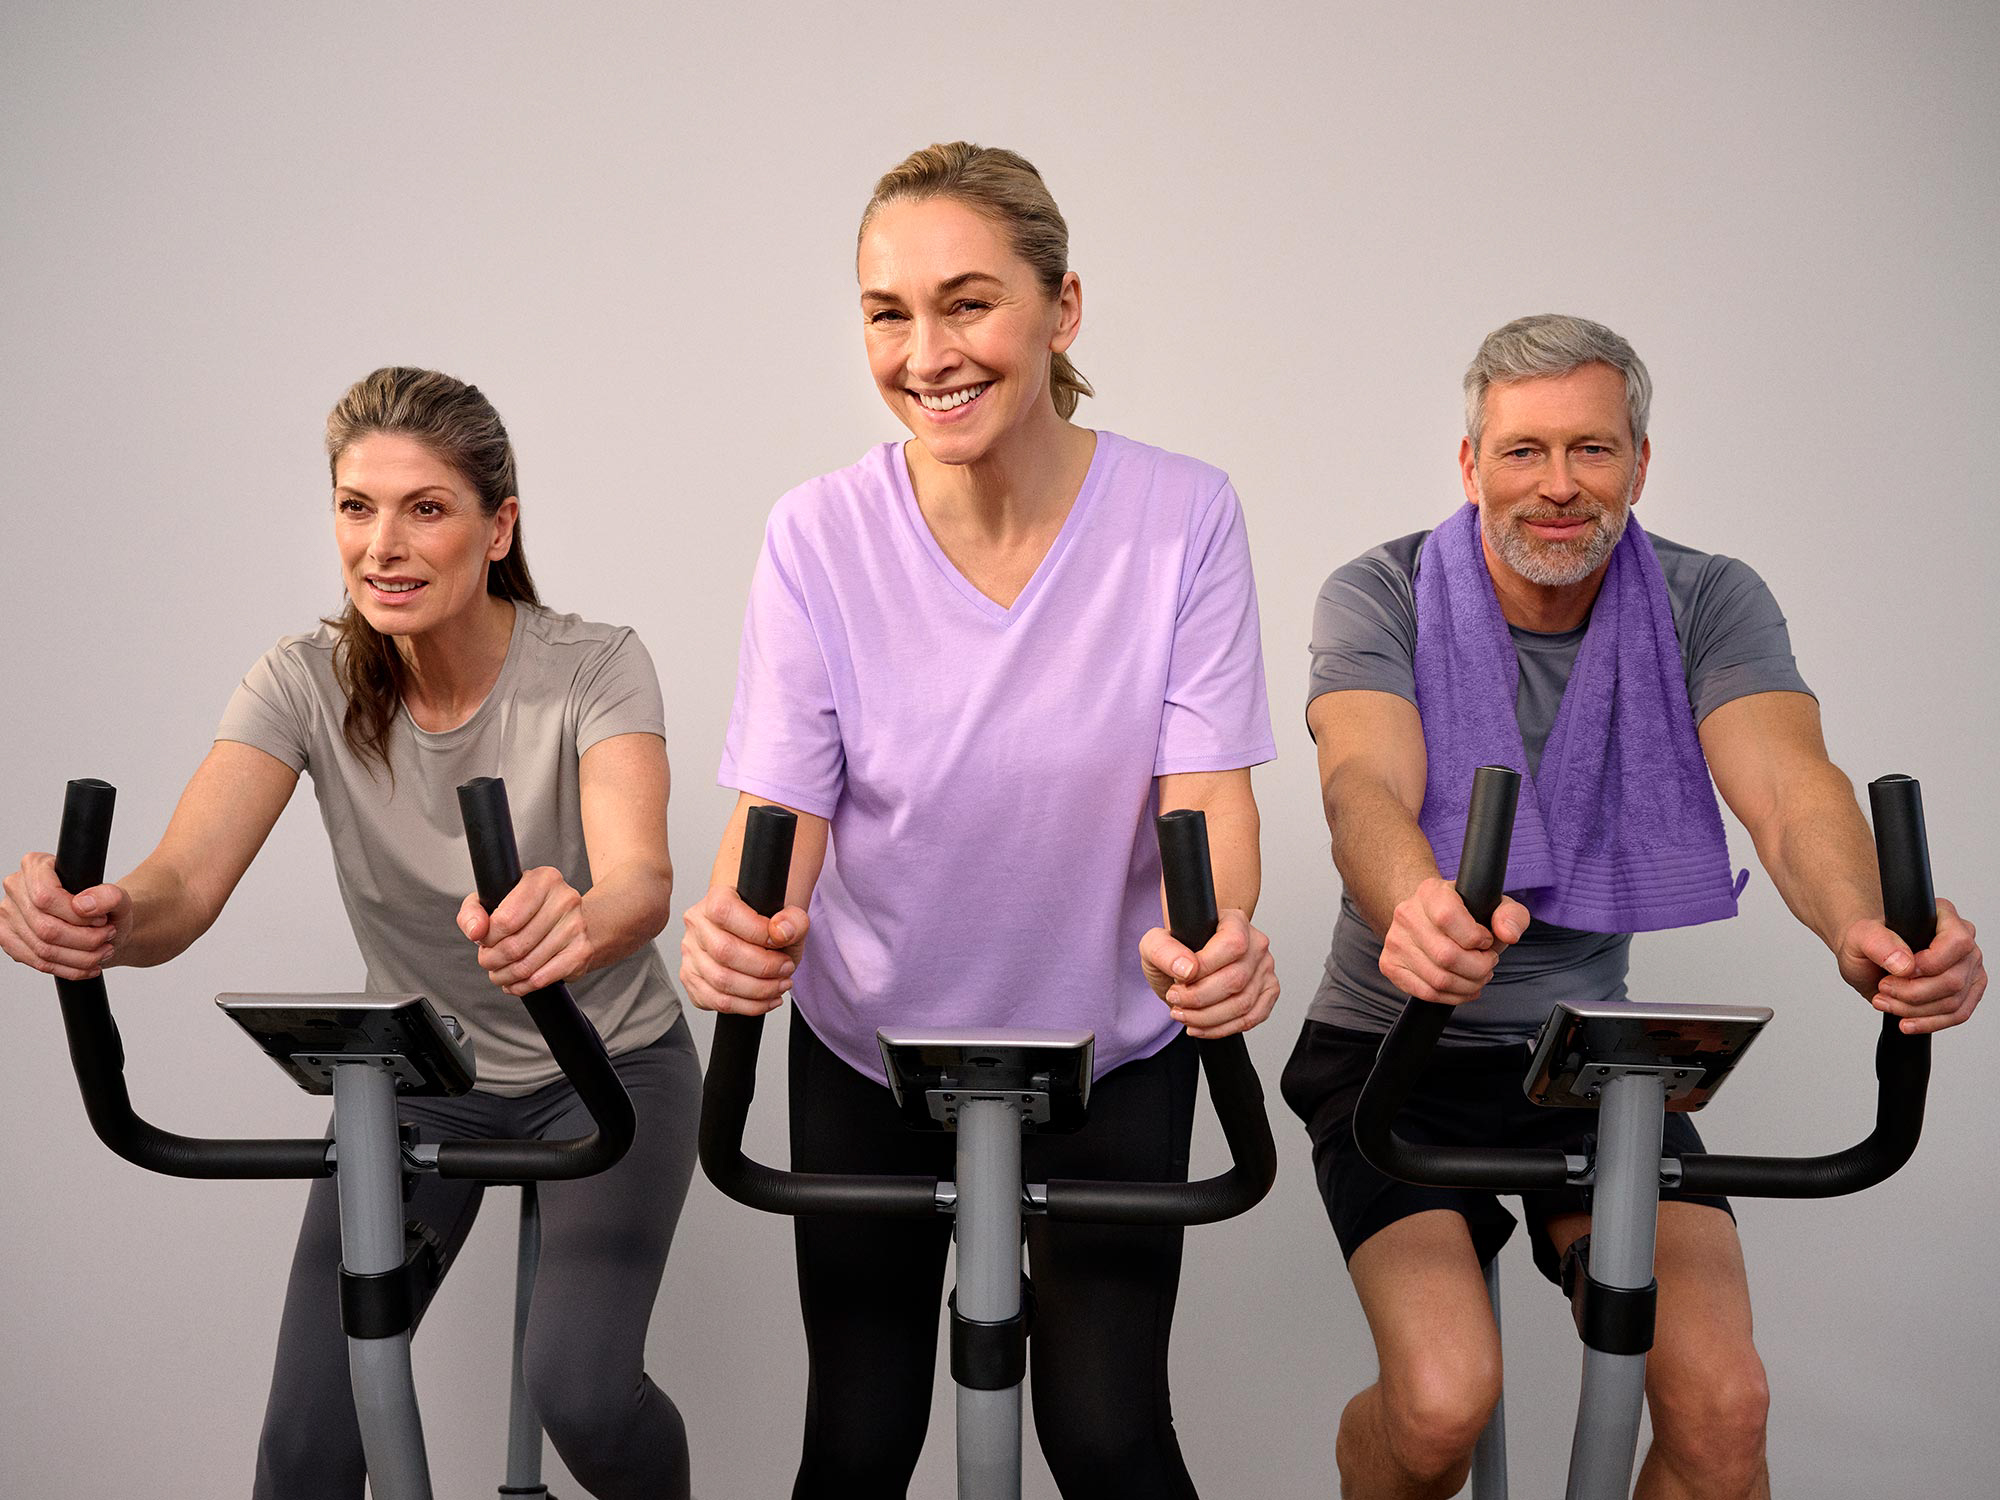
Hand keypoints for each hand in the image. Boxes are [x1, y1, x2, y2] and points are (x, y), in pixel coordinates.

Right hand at [0, 852, 130, 980]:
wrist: (100, 922)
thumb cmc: (103, 906)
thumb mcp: (119, 897)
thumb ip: (109, 895)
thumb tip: (83, 905)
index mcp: (35, 865)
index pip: (47, 897)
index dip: (77, 916)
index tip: (101, 920)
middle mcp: (15, 888)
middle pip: (45, 927)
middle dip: (84, 940)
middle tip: (107, 937)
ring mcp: (8, 915)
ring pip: (42, 949)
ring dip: (79, 957)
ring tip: (102, 952)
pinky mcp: (9, 940)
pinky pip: (37, 962)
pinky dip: (68, 968)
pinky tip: (88, 965)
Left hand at [457, 866, 592, 997]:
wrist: (571, 920)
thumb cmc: (530, 910)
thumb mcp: (494, 900)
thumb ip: (473, 912)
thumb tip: (475, 931)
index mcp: (543, 880)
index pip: (505, 919)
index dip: (488, 938)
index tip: (484, 940)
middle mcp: (564, 900)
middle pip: (515, 946)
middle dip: (492, 960)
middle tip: (489, 960)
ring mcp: (576, 927)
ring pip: (526, 966)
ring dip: (505, 975)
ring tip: (500, 972)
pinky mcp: (581, 952)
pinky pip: (542, 979)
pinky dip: (523, 986)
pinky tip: (517, 981)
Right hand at [679, 881, 808, 1015]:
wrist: (757, 931)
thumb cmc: (770, 921)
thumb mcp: (791, 915)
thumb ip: (793, 920)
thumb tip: (780, 932)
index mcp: (715, 899)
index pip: (726, 913)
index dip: (757, 932)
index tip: (781, 942)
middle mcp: (697, 925)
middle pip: (724, 952)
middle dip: (763, 967)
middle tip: (786, 968)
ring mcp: (691, 954)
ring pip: (720, 982)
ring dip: (758, 990)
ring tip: (780, 985)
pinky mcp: (692, 979)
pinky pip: (715, 1001)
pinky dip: (747, 1006)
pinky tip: (766, 999)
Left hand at [1139, 908, 1278, 1038]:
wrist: (1184, 965)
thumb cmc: (1174, 951)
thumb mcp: (1155, 945)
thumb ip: (1164, 950)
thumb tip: (1187, 969)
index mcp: (1234, 921)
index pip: (1231, 945)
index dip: (1205, 968)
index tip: (1179, 980)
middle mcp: (1256, 943)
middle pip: (1236, 979)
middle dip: (1199, 998)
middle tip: (1176, 1000)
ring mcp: (1264, 969)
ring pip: (1243, 1003)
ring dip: (1207, 1017)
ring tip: (1182, 1014)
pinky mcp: (1267, 993)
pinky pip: (1251, 1018)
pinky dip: (1222, 1028)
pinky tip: (1200, 1025)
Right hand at [1377, 877, 1530, 1005]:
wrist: (1431, 918)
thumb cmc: (1467, 914)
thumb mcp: (1495, 906)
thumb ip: (1511, 915)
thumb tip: (1507, 934)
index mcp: (1430, 892)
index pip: (1447, 918)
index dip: (1474, 937)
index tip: (1486, 940)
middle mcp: (1406, 914)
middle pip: (1446, 956)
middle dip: (1478, 968)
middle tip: (1487, 963)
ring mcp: (1395, 941)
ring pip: (1438, 980)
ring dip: (1468, 985)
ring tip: (1478, 976)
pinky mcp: (1390, 965)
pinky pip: (1425, 993)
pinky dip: (1451, 997)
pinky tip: (1463, 987)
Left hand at [1837, 898, 1983, 1034]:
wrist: (1866, 958)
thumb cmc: (1867, 942)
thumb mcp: (1859, 936)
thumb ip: (1879, 942)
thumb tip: (1905, 964)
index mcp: (1944, 917)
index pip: (1956, 943)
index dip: (1929, 964)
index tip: (1898, 972)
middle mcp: (1963, 942)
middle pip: (1953, 980)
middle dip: (1913, 992)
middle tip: (1884, 988)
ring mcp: (1968, 968)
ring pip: (1954, 1001)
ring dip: (1915, 1009)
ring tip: (1886, 1002)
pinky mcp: (1966, 991)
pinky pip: (1957, 1014)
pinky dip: (1929, 1022)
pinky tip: (1906, 1022)